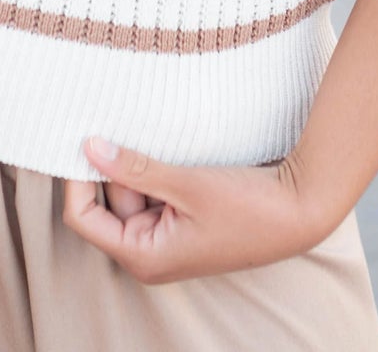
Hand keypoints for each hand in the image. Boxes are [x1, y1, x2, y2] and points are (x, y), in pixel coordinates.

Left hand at [62, 136, 330, 283]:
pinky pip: (154, 189)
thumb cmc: (248, 208)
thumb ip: (134, 168)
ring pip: (131, 190)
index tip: (81, 138)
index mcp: (144, 256)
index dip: (76, 180)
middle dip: (111, 165)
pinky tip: (165, 142)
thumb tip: (89, 148)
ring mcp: (167, 235)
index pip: (84, 218)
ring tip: (149, 131)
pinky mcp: (184, 219)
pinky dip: (154, 167)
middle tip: (116, 122)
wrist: (300, 210)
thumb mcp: (186, 184)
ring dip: (136, 162)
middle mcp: (150, 251)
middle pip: (107, 201)